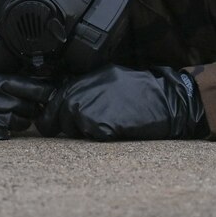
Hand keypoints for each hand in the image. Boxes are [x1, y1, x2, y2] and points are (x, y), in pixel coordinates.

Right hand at [0, 55, 53, 139]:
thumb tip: (38, 80)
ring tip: (13, 117)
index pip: (26, 86)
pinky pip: (2, 135)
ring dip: (20, 121)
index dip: (42, 91)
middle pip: (25, 106)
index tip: (51, 93)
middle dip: (31, 108)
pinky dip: (5, 132)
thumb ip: (5, 77)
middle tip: (30, 107)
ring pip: (17, 122)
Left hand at [35, 65, 207, 140]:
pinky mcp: (101, 127)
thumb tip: (65, 101)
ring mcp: (89, 110)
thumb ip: (86, 88)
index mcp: (83, 80)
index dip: (48, 113)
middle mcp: (81, 93)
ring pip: (71, 128)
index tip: (48, 122)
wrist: (167, 99)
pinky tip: (115, 130)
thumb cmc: (141, 90)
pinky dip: (99, 138)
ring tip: (105, 125)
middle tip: (82, 128)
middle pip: (55, 116)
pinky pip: (90, 138)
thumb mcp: (109, 78)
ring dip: (82, 132)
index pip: (51, 98)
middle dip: (63, 125)